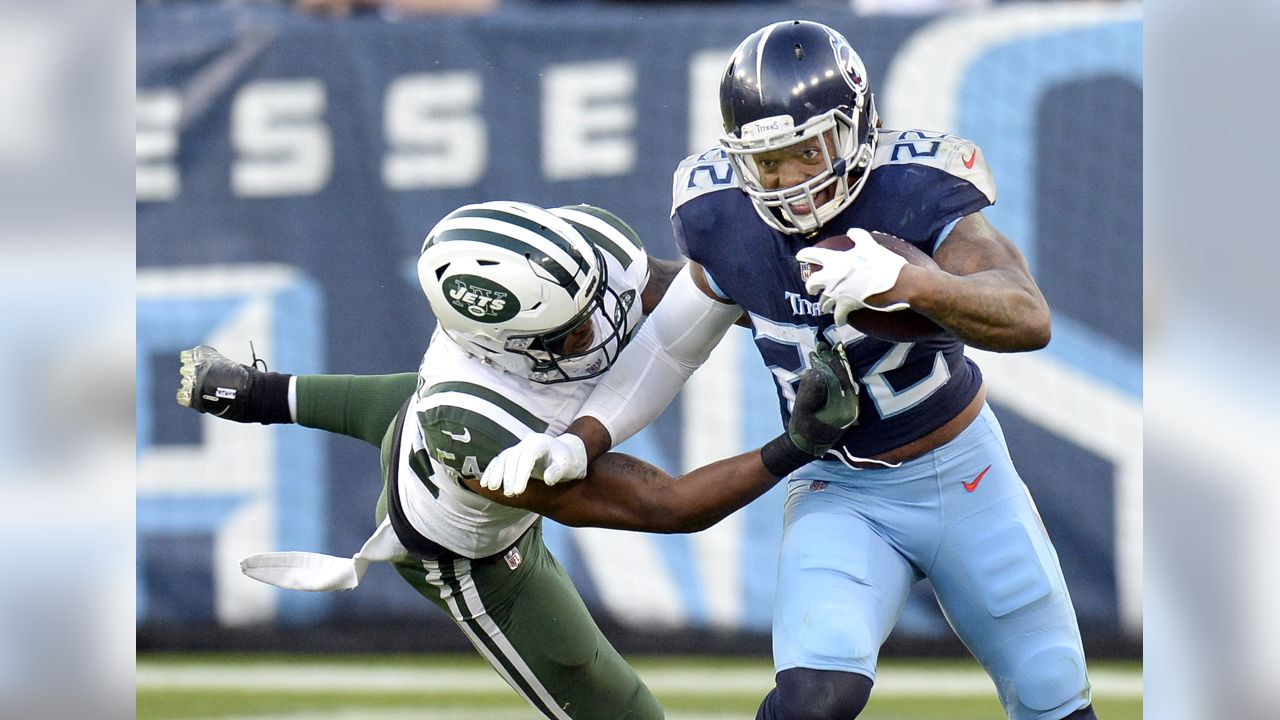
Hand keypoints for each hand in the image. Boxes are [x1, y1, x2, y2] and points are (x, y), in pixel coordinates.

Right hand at [481, 433, 587, 496]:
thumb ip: (558, 471)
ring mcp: (519, 447)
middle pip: (513, 457)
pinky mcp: (513, 454)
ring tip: (492, 488)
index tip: (518, 491)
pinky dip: (491, 471)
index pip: (528, 457)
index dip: (521, 473)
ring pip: (503, 457)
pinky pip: (499, 460)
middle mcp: (528, 442)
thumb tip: (548, 479)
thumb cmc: (568, 462)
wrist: (566, 453)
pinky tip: (485, 484)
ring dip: (496, 473)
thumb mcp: (568, 466)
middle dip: (509, 476)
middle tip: (509, 494)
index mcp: (541, 443)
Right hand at [787, 342, 859, 456]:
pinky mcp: (845, 405)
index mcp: (844, 408)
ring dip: (835, 366)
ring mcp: (850, 406)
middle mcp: (851, 406)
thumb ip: (810, 392)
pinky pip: (843, 386)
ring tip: (825, 352)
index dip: (829, 364)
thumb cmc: (803, 429)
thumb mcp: (803, 411)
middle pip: (845, 378)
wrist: (806, 445)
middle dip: (834, 362)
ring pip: (845, 381)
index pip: (839, 380)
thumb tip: (815, 371)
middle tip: (823, 347)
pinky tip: (828, 366)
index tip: (820, 351)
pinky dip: (836, 374)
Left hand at [796, 228, 909, 317]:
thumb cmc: (884, 263)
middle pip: (812, 284)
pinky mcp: (846, 307)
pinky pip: (837, 316)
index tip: (799, 257)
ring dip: (823, 304)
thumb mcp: (870, 244)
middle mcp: (831, 278)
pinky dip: (838, 319)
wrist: (897, 284)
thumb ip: (858, 236)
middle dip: (811, 287)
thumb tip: (851, 231)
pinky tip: (839, 321)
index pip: (813, 255)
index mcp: (835, 260)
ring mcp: (837, 294)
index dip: (804, 255)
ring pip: (822, 302)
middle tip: (812, 289)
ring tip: (825, 307)